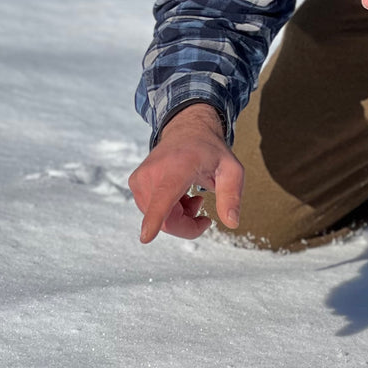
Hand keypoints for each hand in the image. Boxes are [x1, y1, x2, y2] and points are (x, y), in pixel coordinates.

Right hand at [128, 103, 243, 244]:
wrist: (187, 130)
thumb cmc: (209, 151)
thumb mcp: (231, 169)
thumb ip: (232, 195)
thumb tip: (232, 223)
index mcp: (178, 167)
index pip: (164, 197)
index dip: (154, 219)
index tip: (146, 237)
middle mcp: (153, 172)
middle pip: (166, 221)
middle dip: (187, 225)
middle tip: (201, 206)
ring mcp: (140, 179)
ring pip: (159, 220)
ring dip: (179, 217)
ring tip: (191, 196)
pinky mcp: (135, 184)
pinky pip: (151, 212)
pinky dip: (167, 211)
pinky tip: (178, 194)